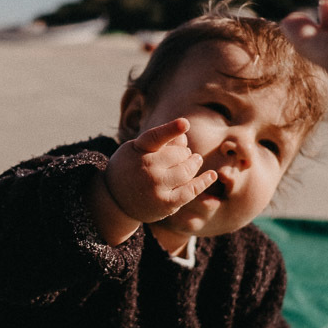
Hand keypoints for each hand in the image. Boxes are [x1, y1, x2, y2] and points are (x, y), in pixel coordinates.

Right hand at [103, 117, 217, 224]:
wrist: (116, 200)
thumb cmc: (131, 167)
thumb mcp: (138, 149)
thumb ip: (160, 141)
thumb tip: (185, 136)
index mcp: (138, 150)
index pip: (156, 137)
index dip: (171, 130)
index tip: (185, 123)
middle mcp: (146, 168)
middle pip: (179, 154)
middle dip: (184, 152)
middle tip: (184, 154)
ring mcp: (156, 187)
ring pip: (187, 170)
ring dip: (194, 163)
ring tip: (194, 160)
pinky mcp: (166, 203)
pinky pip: (190, 190)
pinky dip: (203, 182)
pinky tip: (212, 175)